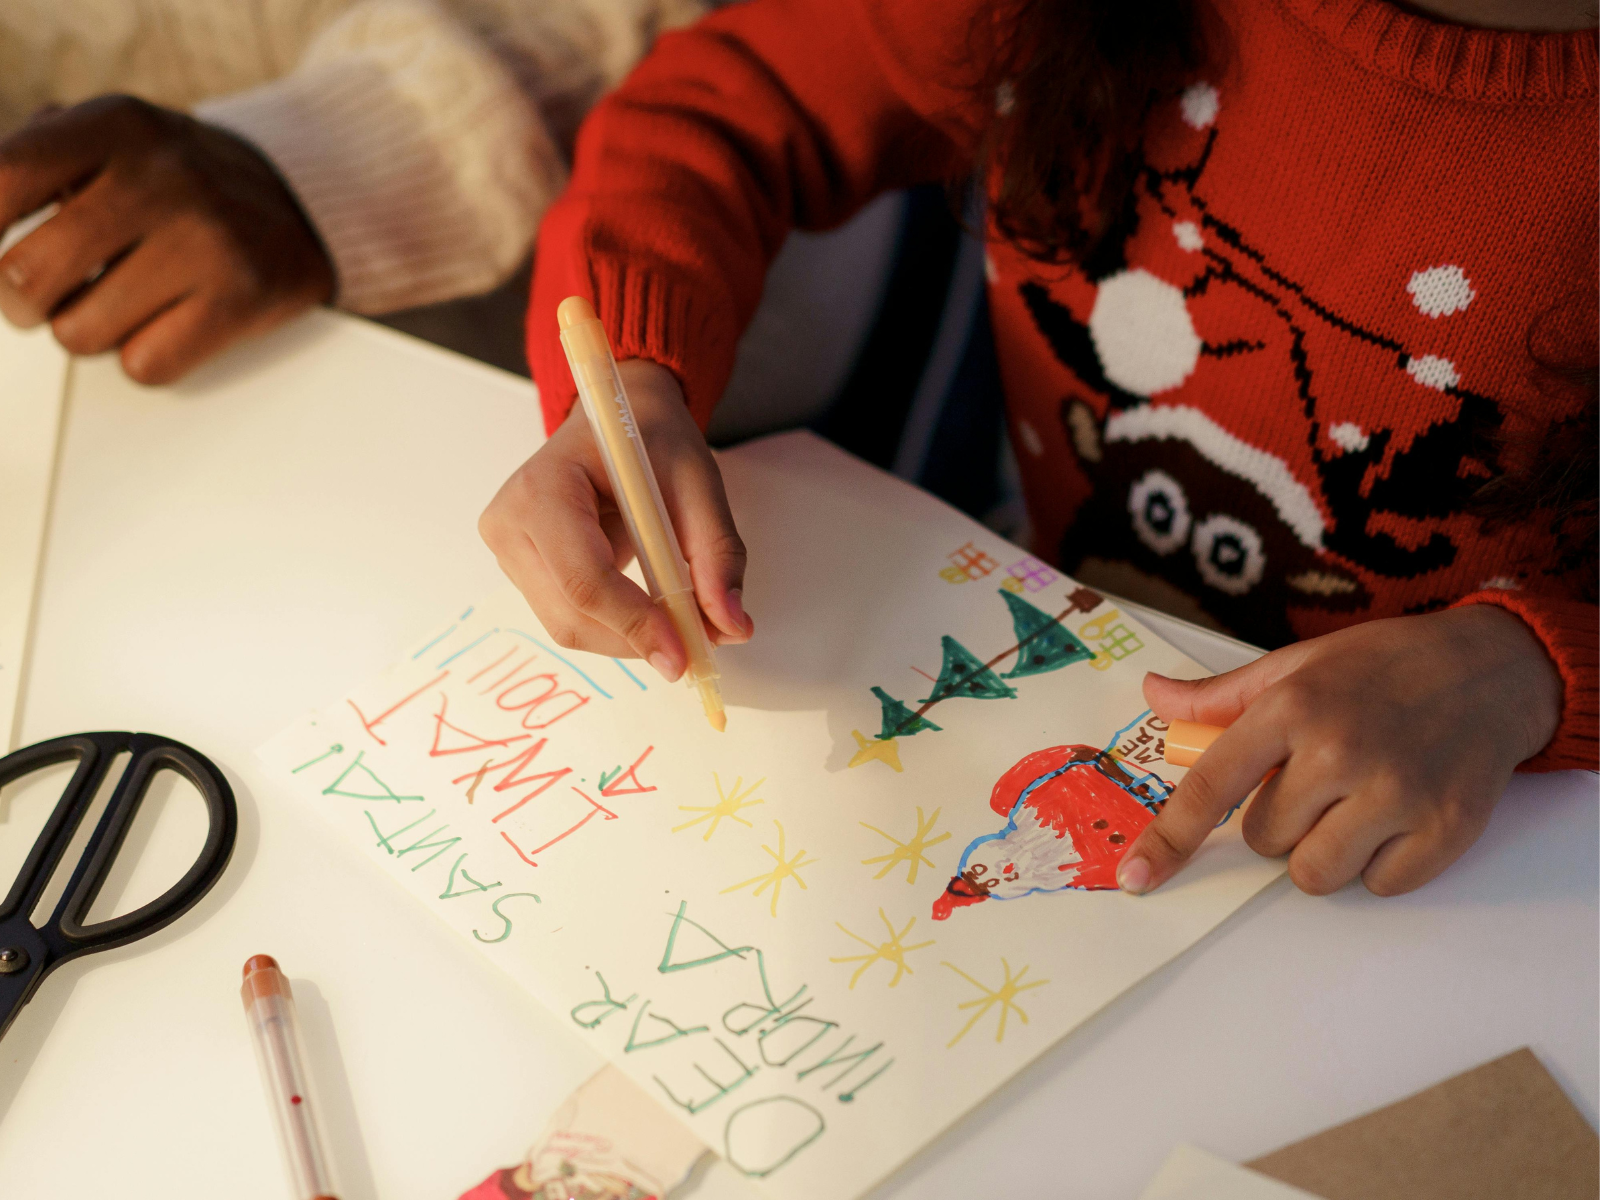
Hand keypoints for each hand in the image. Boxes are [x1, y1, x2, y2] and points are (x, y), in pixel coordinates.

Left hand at [0, 95, 332, 383]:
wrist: (304, 204)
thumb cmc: (184, 184)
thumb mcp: (113, 140)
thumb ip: (36, 161)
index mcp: (117, 124)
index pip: (2, 180)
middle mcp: (162, 177)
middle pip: (28, 275)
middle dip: (20, 303)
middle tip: (38, 301)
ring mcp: (206, 240)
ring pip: (80, 333)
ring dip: (85, 333)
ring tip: (113, 308)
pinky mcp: (242, 298)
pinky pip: (145, 364)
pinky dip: (144, 358)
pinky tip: (163, 326)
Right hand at [479, 360, 752, 678]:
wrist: (617, 418)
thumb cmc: (651, 440)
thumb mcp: (697, 482)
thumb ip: (718, 554)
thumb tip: (732, 627)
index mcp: (544, 487)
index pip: (584, 576)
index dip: (634, 622)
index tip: (682, 655)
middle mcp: (509, 523)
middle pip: (572, 613)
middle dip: (636, 639)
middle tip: (695, 649)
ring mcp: (507, 550)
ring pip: (569, 627)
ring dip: (628, 637)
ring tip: (677, 621)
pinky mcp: (519, 570)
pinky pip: (568, 618)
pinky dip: (615, 627)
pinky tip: (646, 607)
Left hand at [1118, 604, 1562, 896]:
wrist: (1491, 668)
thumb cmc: (1381, 667)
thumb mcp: (1296, 664)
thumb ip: (1220, 695)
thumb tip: (1153, 695)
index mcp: (1291, 707)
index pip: (1210, 788)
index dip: (1169, 839)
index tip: (1137, 877)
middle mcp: (1340, 750)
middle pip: (1263, 840)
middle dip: (1278, 821)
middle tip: (1316, 783)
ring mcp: (1396, 793)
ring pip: (1314, 873)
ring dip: (1321, 852)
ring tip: (1350, 806)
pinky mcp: (1445, 829)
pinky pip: (1379, 886)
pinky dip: (1379, 864)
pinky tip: (1396, 817)